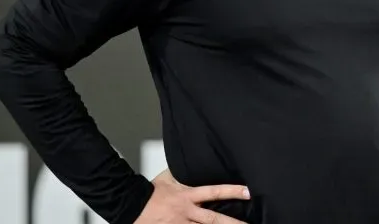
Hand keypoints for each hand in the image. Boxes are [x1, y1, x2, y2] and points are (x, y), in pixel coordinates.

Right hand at [134, 169, 250, 223]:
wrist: (131, 205)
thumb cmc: (150, 192)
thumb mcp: (168, 178)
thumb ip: (183, 173)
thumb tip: (192, 161)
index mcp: (187, 196)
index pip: (214, 192)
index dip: (231, 191)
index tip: (248, 192)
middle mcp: (187, 212)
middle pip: (214, 219)